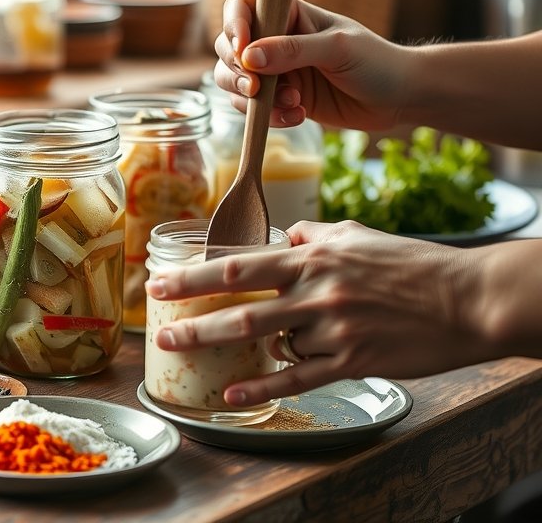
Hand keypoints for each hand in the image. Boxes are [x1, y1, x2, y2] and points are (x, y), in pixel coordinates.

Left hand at [144, 220, 491, 404]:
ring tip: (189, 352)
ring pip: (270, 342)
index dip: (194, 275)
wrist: (466, 299)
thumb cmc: (409, 263)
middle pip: (239, 307)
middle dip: (192, 317)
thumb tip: (278, 237)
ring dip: (230, 348)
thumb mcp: (354, 234)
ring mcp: (333, 329)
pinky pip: (297, 376)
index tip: (160, 281)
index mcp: (312, 256)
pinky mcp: (352, 362)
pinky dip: (261, 385)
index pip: (238, 265)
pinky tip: (232, 392)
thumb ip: (309, 235)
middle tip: (158, 327)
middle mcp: (316, 291)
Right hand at [213, 0, 408, 130]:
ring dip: (253, 98)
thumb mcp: (336, 49)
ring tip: (290, 103)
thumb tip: (249, 56)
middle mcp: (276, 40)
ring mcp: (277, 72)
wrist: (400, 98)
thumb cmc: (377, 62)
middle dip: (237, 71)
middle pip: (229, 48)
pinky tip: (299, 115)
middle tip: (257, 88)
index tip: (242, 48)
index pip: (243, 6)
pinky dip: (270, 116)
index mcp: (289, 14)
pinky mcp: (282, 99)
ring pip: (235, 81)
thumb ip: (292, 50)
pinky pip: (256, 108)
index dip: (234, 24)